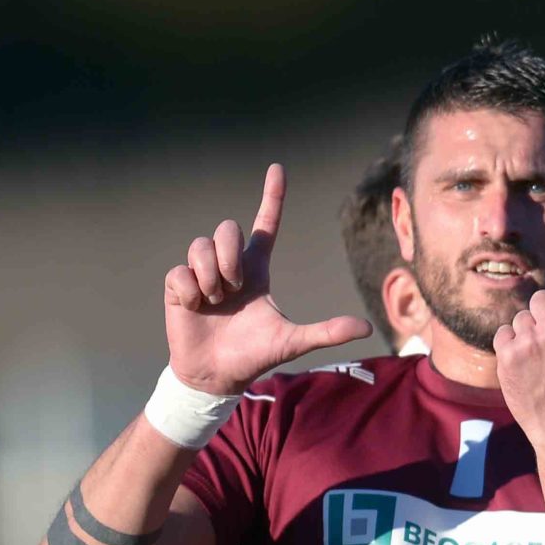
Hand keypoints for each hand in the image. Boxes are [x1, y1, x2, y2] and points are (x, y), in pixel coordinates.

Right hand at [162, 164, 372, 393]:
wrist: (217, 375)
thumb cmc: (256, 355)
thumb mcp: (294, 342)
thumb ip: (327, 332)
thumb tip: (366, 329)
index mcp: (257, 269)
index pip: (267, 225)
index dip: (272, 197)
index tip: (278, 169)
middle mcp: (230, 265)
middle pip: (227, 228)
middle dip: (229, 255)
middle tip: (233, 289)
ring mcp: (201, 273)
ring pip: (200, 245)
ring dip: (210, 276)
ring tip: (215, 301)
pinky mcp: (177, 285)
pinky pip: (180, 271)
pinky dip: (190, 291)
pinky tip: (196, 307)